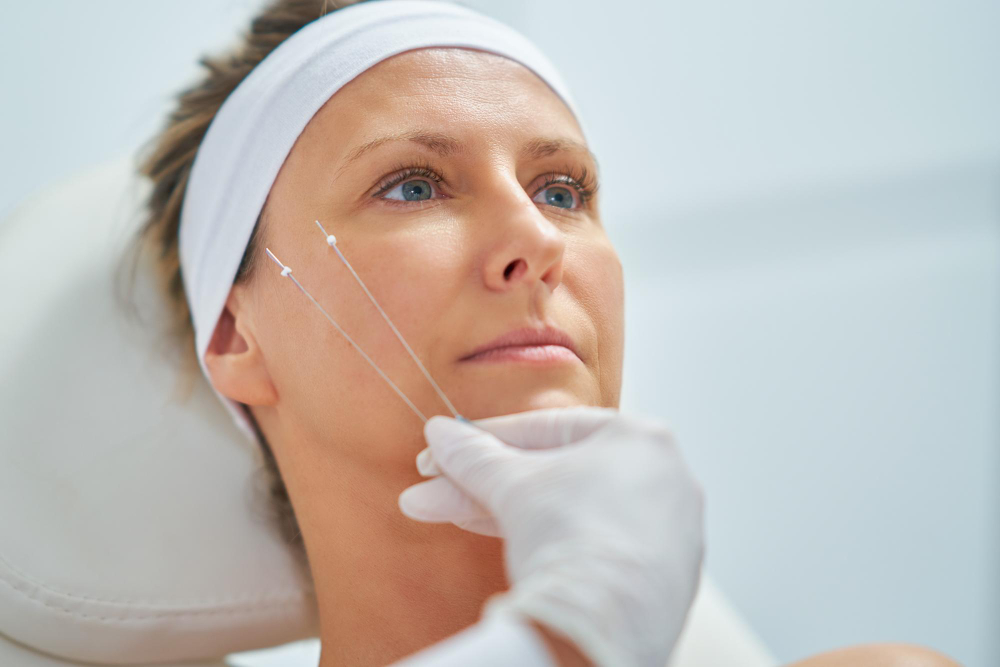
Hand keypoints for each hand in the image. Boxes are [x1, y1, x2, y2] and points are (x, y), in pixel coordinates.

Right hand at [398, 407, 705, 666]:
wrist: (599, 627)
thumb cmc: (569, 538)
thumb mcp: (510, 486)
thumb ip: (474, 456)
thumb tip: (440, 434)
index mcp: (643, 439)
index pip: (549, 429)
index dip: (484, 439)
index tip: (444, 449)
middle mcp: (666, 481)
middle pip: (555, 476)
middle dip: (482, 486)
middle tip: (429, 493)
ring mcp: (668, 536)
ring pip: (570, 514)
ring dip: (502, 515)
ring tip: (439, 515)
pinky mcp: (660, 583)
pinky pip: (594, 548)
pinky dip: (548, 545)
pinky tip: (505, 549)